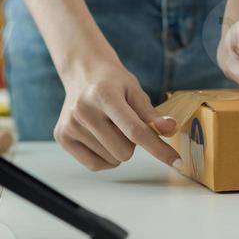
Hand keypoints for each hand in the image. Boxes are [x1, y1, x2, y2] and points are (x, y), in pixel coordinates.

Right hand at [56, 57, 180, 170]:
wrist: (83, 73)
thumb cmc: (113, 83)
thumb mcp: (135, 91)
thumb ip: (151, 114)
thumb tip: (170, 129)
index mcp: (104, 95)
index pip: (135, 131)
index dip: (158, 148)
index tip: (176, 161)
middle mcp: (83, 110)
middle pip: (124, 151)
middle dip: (132, 144)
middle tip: (124, 124)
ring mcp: (70, 125)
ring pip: (112, 160)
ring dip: (118, 149)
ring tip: (110, 127)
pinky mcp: (62, 137)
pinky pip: (95, 165)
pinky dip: (105, 157)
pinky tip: (101, 138)